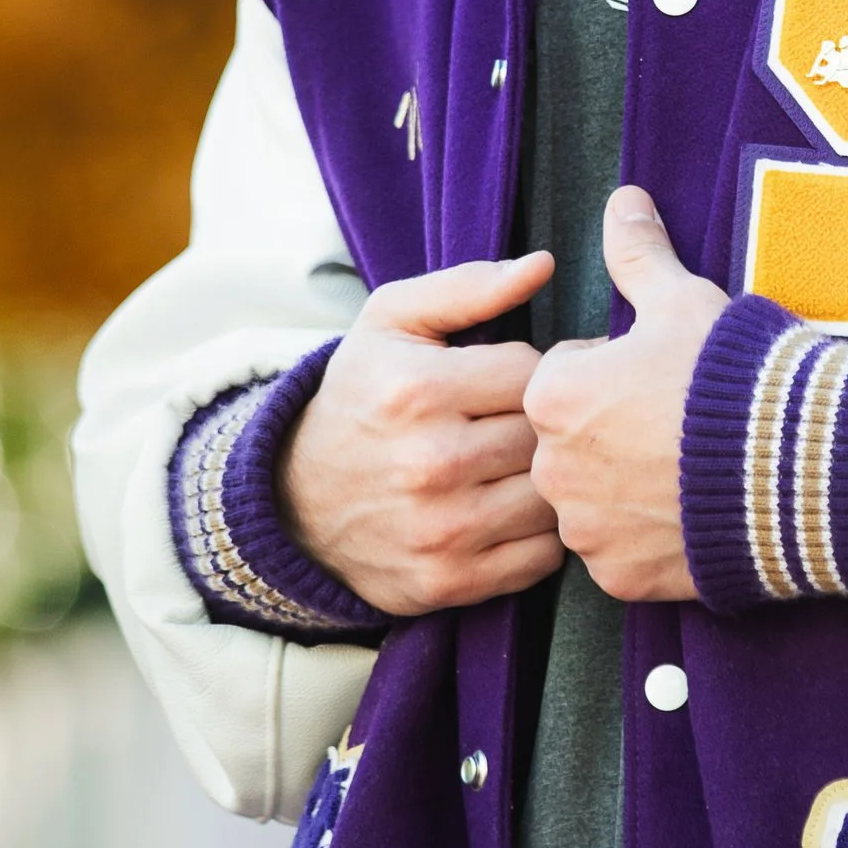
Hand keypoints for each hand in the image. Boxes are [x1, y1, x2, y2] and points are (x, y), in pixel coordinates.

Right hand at [281, 251, 560, 618]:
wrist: (295, 502)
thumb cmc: (360, 398)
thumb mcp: (390, 324)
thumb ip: (467, 287)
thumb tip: (543, 265)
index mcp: (416, 390)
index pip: (533, 369)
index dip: (532, 369)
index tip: (511, 379)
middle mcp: (430, 463)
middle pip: (545, 434)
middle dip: (542, 425)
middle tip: (521, 423)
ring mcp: (442, 530)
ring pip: (552, 495)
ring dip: (547, 480)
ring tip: (519, 465)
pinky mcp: (451, 582)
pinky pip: (542, 555)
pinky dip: (540, 534)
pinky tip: (511, 511)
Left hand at [524, 188, 726, 603]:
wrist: (799, 466)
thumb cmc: (735, 374)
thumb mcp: (684, 298)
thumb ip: (638, 253)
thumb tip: (622, 199)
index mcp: (554, 395)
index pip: (562, 377)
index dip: (612, 371)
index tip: (658, 375)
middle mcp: (553, 468)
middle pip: (568, 442)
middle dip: (609, 432)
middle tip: (676, 423)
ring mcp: (587, 530)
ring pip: (590, 500)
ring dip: (623, 486)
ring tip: (690, 467)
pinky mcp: (621, 577)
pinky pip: (619, 552)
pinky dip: (648, 537)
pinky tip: (692, 512)